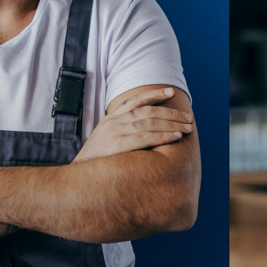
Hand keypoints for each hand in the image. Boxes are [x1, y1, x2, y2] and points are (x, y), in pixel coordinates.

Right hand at [74, 87, 192, 161]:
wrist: (77, 175)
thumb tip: (142, 132)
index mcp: (110, 119)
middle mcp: (113, 122)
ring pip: (149, 123)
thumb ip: (120, 132)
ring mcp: (115, 133)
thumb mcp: (104, 140)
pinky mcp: (118, 146)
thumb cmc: (95, 161)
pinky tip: (176, 137)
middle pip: (147, 111)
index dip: (154, 95)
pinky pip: (146, 138)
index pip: (135, 101)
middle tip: (188, 118)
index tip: (170, 92)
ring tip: (187, 127)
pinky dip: (163, 136)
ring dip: (172, 124)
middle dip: (171, 114)